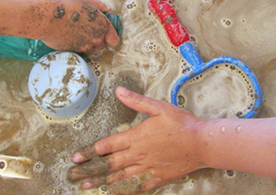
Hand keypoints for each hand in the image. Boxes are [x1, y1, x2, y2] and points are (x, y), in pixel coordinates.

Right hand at [39, 0, 119, 52]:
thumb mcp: (86, 1)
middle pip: (103, 45)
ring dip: (88, 44)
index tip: (105, 34)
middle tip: (88, 30)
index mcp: (103, 26)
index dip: (111, 38)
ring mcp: (85, 47)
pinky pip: (80, 51)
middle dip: (98, 39)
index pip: (114, 41)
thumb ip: (99, 6)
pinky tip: (70, 36)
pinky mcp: (74, 51)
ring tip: (78, 33)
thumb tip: (108, 8)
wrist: (48, 17)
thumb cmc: (67, 6)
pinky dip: (77, 46)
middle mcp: (96, 39)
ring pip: (91, 49)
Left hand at [67, 86, 204, 192]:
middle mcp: (137, 154)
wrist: (201, 142)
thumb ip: (137, 101)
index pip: (107, 145)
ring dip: (101, 181)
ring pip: (119, 176)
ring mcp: (146, 168)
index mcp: (136, 136)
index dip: (90, 150)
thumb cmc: (180, 123)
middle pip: (108, 163)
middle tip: (73, 175)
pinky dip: (124, 190)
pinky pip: (137, 186)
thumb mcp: (158, 107)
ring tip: (86, 187)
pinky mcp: (157, 177)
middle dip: (89, 169)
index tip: (76, 156)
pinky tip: (116, 193)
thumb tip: (119, 91)